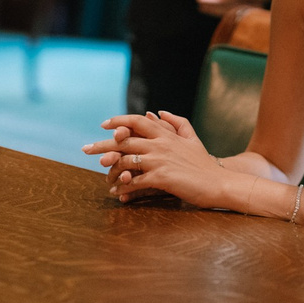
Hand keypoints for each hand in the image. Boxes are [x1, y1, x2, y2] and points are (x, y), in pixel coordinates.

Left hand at [83, 111, 231, 207]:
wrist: (218, 183)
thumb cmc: (204, 162)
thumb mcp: (191, 138)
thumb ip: (175, 122)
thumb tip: (156, 111)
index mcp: (165, 134)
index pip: (136, 121)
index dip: (118, 121)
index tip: (103, 125)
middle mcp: (160, 144)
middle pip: (124, 140)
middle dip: (102, 144)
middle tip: (85, 149)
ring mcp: (160, 161)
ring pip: (126, 160)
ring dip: (110, 167)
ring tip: (100, 173)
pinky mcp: (161, 178)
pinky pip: (135, 181)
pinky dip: (123, 186)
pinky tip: (116, 191)